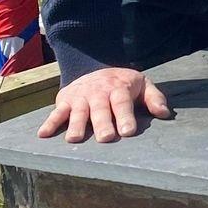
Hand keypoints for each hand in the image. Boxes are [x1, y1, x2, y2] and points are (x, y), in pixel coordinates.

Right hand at [37, 67, 173, 144]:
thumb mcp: (142, 84)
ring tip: (74, 139)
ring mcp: (80, 98)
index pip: (122, 103)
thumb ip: (154, 98)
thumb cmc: (122, 84)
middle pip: (100, 109)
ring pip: (78, 112)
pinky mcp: (65, 101)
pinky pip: (56, 113)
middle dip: (102, 123)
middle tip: (105, 138)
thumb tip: (165, 114)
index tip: (128, 131)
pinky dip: (49, 123)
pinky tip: (43, 135)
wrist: (95, 68)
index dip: (125, 116)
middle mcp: (98, 93)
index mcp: (118, 89)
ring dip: (75, 125)